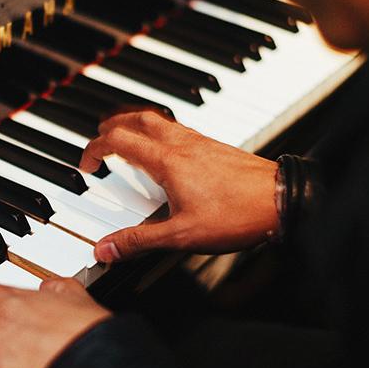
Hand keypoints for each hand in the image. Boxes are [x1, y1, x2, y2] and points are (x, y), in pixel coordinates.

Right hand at [79, 111, 278, 260]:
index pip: (118, 141)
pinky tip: (166, 152)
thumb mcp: (180, 236)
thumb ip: (138, 241)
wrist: (281, 200)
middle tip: (99, 137)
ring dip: (135, 123)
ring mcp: (200, 142)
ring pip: (158, 119)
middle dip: (111, 125)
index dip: (95, 149)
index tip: (87, 164)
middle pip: (136, 118)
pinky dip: (159, 131)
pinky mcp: (214, 147)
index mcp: (166, 161)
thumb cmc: (237, 215)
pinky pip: (177, 128)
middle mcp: (181, 144)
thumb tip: (104, 249)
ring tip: (126, 137)